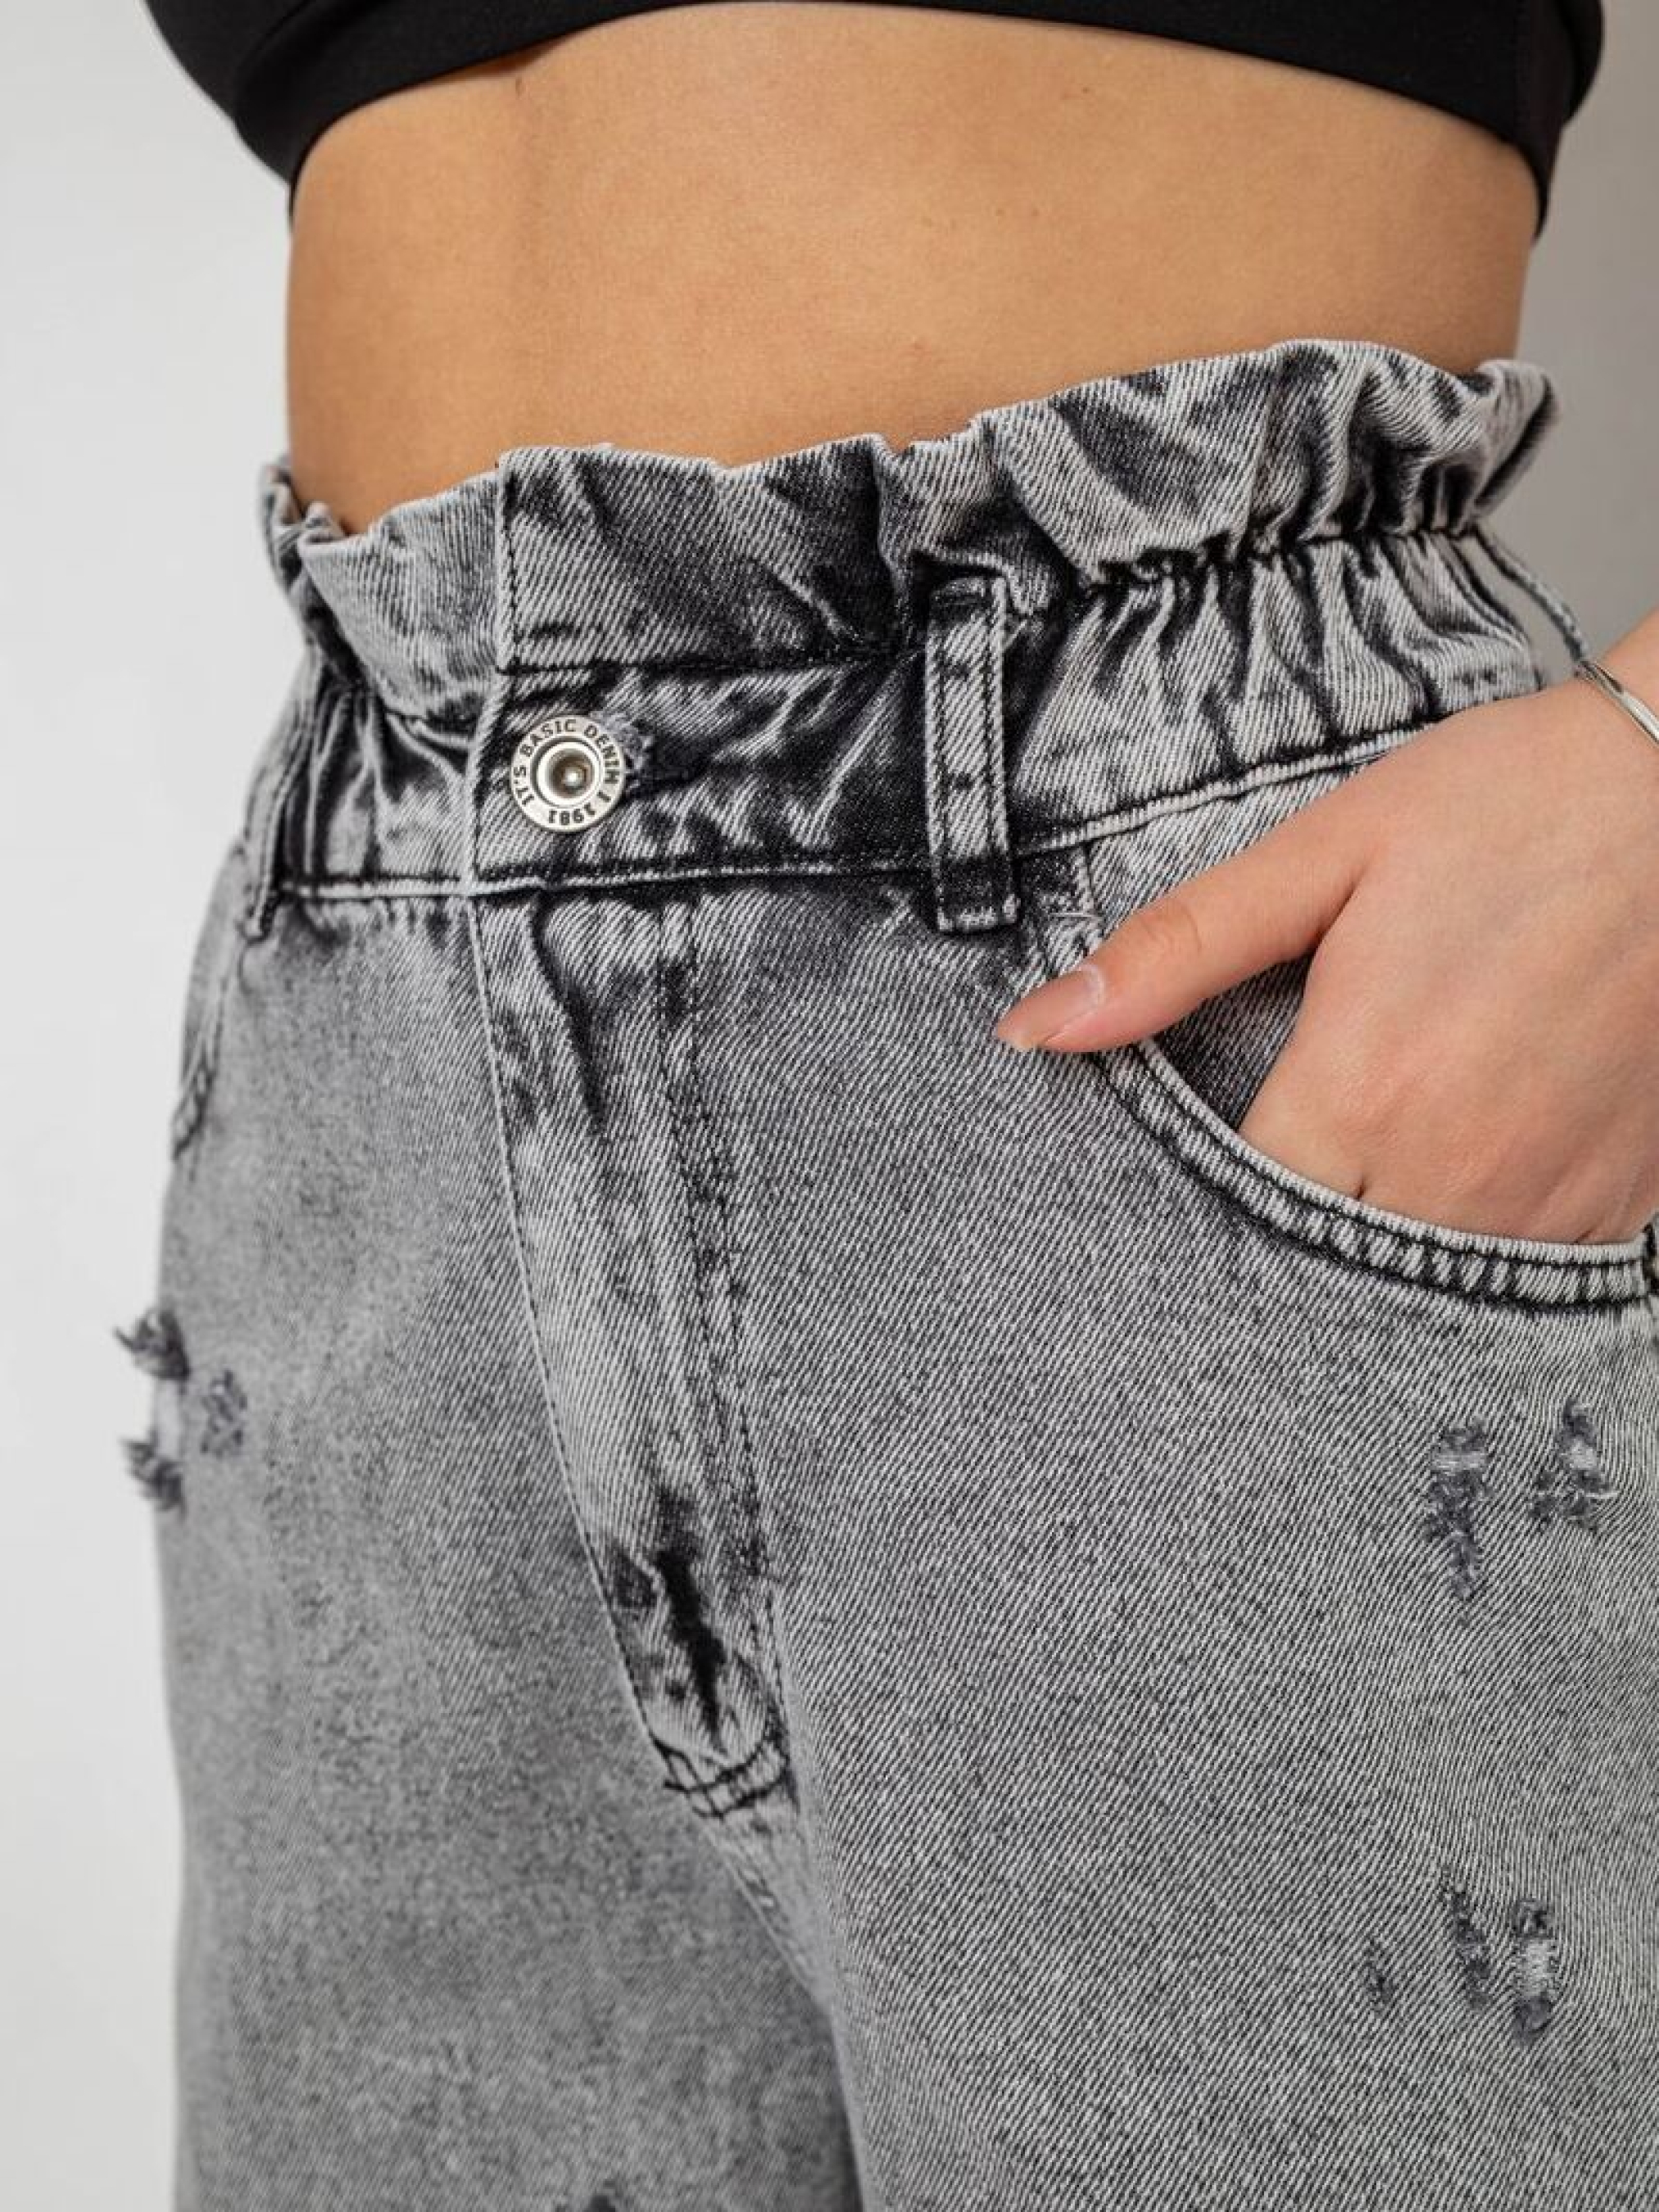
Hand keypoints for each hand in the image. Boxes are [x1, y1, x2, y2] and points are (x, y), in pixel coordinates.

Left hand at [994, 664, 1658, 1244]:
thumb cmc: (1511, 807)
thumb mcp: (1324, 856)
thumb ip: (1175, 955)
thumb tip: (1033, 1029)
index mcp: (1363, 1093)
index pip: (1228, 1219)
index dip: (1184, 1211)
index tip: (1167, 1182)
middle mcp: (1455, 1174)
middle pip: (1314, 1271)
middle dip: (1266, 1242)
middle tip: (1245, 1190)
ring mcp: (1545, 1202)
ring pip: (1415, 1291)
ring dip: (1366, 1251)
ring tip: (1351, 1180)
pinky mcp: (1620, 1204)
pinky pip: (1517, 1276)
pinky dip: (1469, 1247)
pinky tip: (1446, 1183)